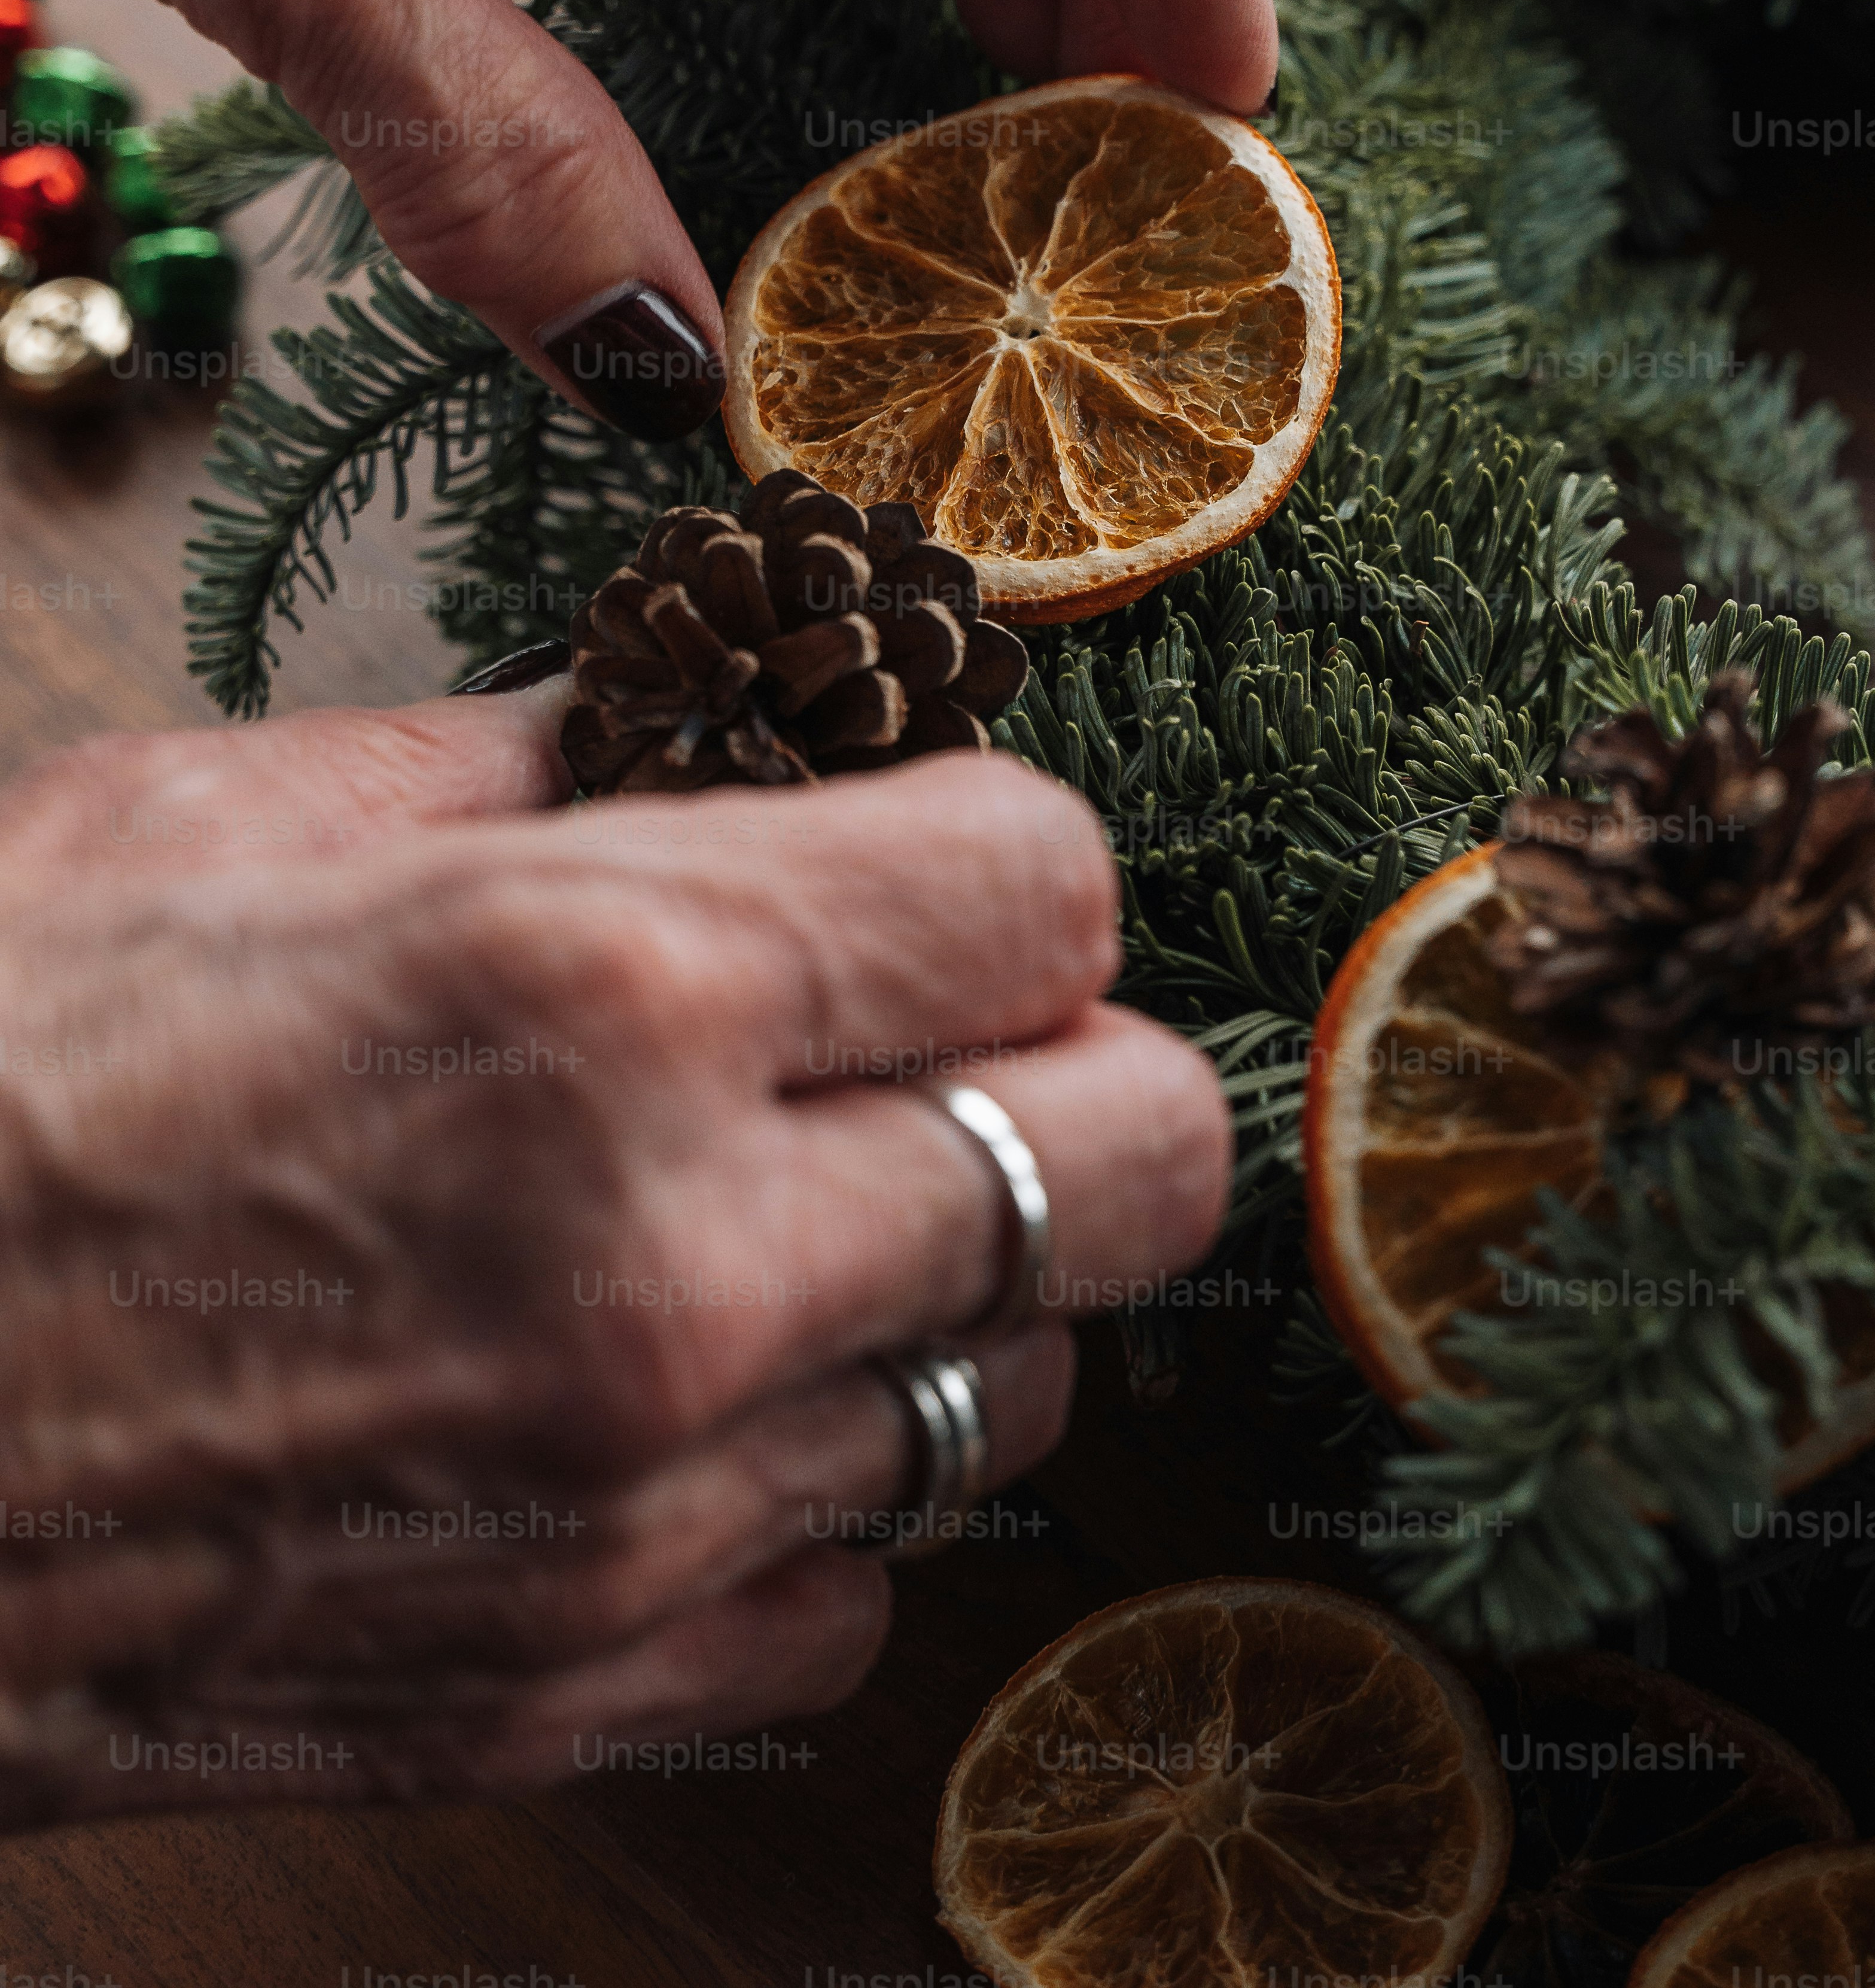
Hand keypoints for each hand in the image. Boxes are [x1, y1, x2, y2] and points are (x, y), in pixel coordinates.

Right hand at [0, 695, 1226, 1819]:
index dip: (993, 848)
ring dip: (945, 1277)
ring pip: (1029, 1380)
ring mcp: (641, 1513)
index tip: (912, 854)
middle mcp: (675, 1266)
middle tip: (917, 1031)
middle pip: (1137, 1158)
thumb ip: (514, 760)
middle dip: (1063, 1063)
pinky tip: (673, 1399)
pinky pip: (863, 1582)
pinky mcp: (575, 1692)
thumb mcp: (196, 822)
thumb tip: (688, 724)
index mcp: (597, 988)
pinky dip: (818, 1486)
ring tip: (776, 1209)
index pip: (1047, 889)